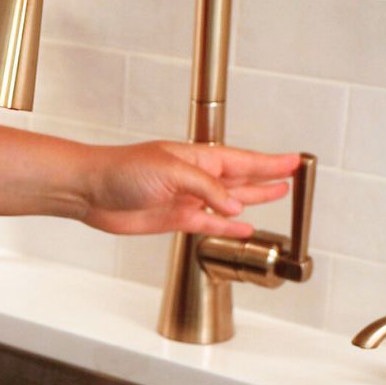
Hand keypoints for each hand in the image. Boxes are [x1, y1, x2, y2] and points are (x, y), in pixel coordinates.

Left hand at [79, 142, 298, 237]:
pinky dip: (229, 225)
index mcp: (198, 158)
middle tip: (293, 176)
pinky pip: (210, 222)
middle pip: (241, 178)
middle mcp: (196, 177)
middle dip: (267, 177)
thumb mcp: (171, 172)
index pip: (243, 160)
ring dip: (253, 199)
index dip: (269, 162)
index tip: (294, 161)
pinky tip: (244, 226)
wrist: (91, 191)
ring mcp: (187, 199)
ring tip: (277, 195)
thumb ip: (207, 188)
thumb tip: (236, 206)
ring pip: (229, 201)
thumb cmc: (122, 170)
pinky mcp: (175, 219)